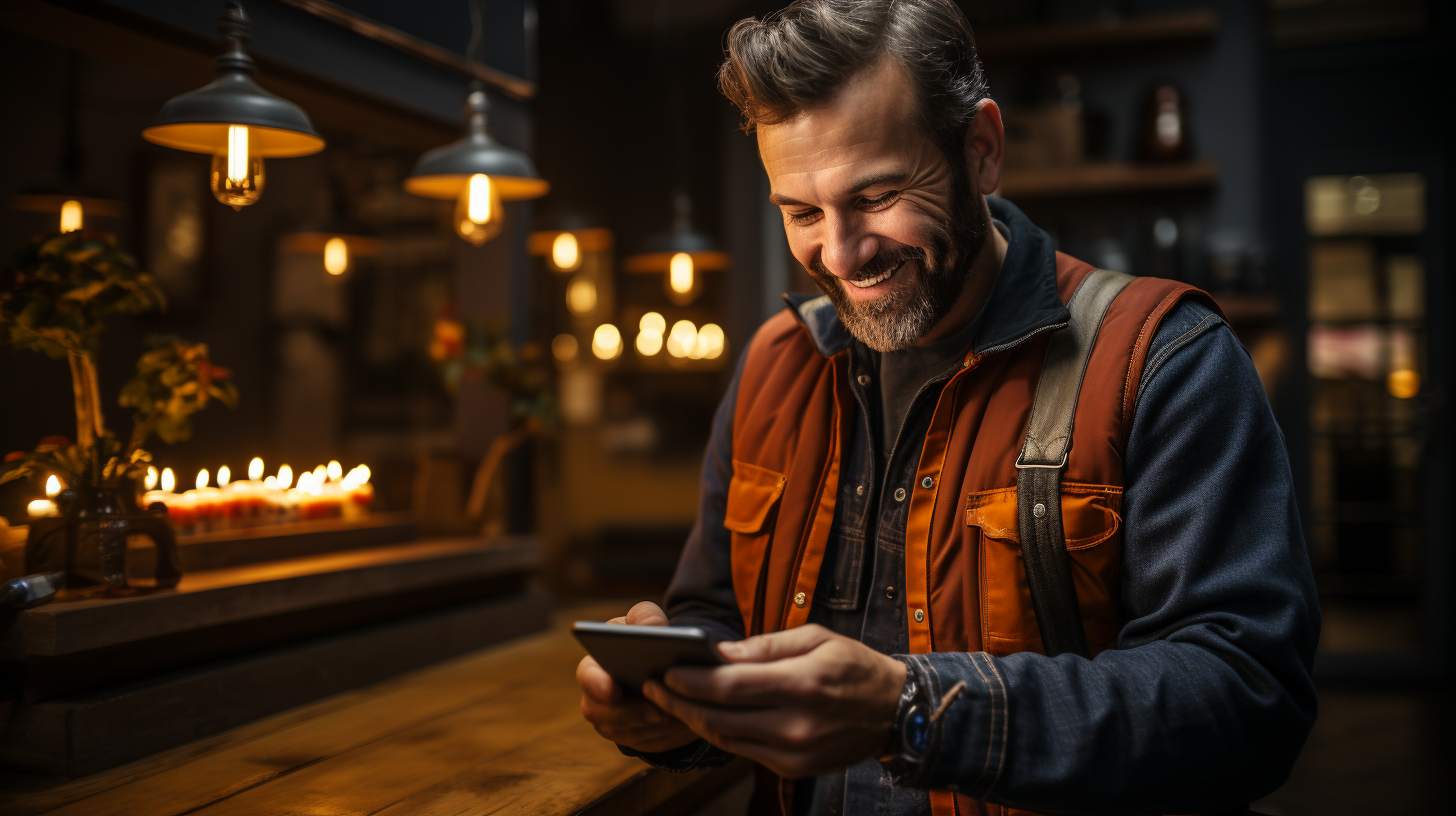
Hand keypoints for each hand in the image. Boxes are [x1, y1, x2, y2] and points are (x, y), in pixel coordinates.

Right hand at [576, 601, 698, 752]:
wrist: (659, 663)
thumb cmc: (645, 637)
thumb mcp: (645, 620)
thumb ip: (646, 616)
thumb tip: (653, 628)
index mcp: (594, 667)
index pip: (587, 678)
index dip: (597, 685)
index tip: (614, 690)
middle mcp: (598, 702)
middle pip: (611, 716)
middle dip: (639, 712)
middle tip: (664, 706)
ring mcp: (616, 725)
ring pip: (636, 733)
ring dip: (659, 725)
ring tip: (683, 712)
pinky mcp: (638, 741)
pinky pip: (654, 744)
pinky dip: (671, 734)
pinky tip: (688, 720)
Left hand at [643, 623, 905, 778]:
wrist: (897, 712)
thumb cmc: (853, 665)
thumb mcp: (816, 638)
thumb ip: (764, 646)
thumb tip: (717, 652)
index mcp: (801, 684)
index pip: (728, 686)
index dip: (690, 681)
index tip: (664, 669)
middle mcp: (795, 724)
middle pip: (719, 717)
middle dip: (678, 702)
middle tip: (650, 686)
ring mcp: (794, 752)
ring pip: (726, 738)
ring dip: (692, 720)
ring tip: (668, 700)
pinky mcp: (794, 768)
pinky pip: (743, 751)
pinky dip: (720, 733)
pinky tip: (703, 717)